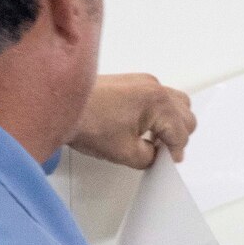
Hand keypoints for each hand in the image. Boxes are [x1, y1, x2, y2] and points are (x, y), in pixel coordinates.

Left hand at [69, 73, 197, 167]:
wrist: (58, 105)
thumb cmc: (88, 124)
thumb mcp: (125, 153)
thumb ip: (150, 157)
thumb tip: (155, 155)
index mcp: (158, 102)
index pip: (181, 132)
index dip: (175, 152)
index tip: (167, 163)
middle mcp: (154, 87)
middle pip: (185, 114)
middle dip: (177, 136)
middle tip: (162, 153)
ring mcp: (143, 81)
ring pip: (175, 102)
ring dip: (171, 122)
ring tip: (154, 138)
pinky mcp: (131, 82)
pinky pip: (158, 96)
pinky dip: (159, 112)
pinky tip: (143, 126)